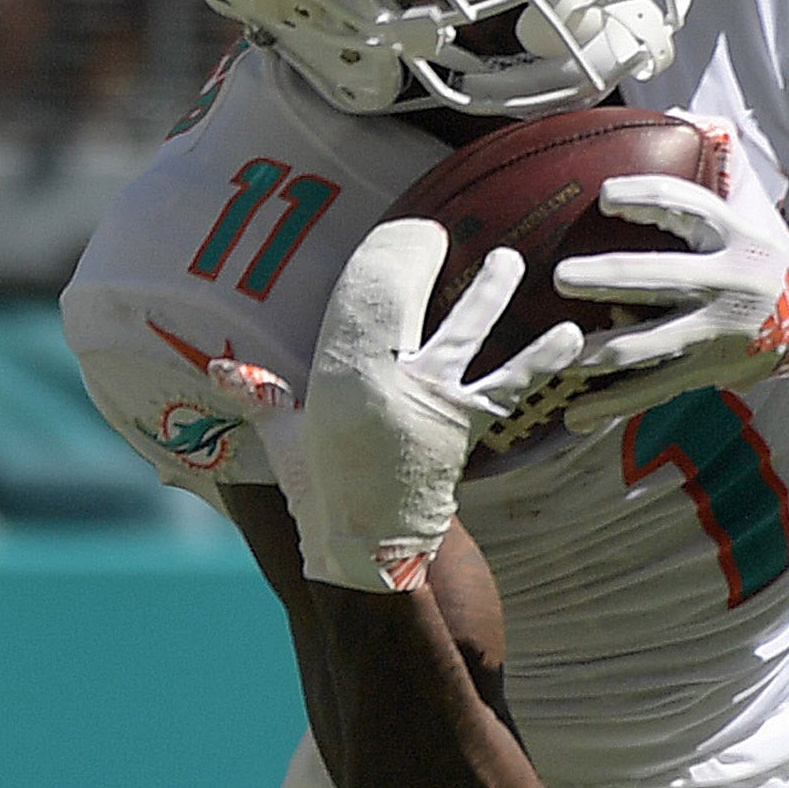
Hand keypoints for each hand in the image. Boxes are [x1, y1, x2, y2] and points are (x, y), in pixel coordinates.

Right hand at [292, 221, 586, 590]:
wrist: (369, 555)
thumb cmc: (321, 496)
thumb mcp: (286, 442)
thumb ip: (263, 399)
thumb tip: (218, 367)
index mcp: (336, 378)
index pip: (355, 300)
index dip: (377, 260)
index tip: (394, 233)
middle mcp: (386, 383)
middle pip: (403, 302)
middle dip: (417, 260)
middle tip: (434, 232)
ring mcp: (430, 403)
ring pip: (463, 333)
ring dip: (488, 294)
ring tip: (509, 260)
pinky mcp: (466, 426)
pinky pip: (508, 385)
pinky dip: (540, 360)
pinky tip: (569, 335)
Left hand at [554, 174, 788, 427]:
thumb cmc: (767, 255)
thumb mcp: (754, 206)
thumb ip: (723, 161)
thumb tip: (688, 114)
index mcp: (733, 235)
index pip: (685, 206)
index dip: (645, 198)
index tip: (605, 197)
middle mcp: (726, 282)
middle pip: (658, 278)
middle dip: (607, 278)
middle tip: (561, 276)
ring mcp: (716, 332)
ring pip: (648, 345)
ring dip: (598, 351)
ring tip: (557, 352)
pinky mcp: (708, 371)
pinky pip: (653, 389)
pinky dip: (613, 403)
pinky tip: (575, 414)